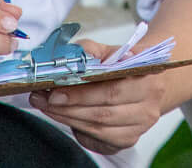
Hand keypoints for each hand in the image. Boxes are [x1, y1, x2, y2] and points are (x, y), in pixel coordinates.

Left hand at [30, 38, 171, 153]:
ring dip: (68, 119)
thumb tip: (67, 59)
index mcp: (147, 80)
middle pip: (102, 113)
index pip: (110, 91)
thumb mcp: (110, 51)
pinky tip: (64, 117)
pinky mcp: (128, 140)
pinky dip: (78, 129)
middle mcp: (148, 107)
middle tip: (43, 99)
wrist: (148, 82)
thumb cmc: (125, 65)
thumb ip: (89, 51)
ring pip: (98, 128)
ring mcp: (139, 127)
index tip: (54, 92)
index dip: (80, 95)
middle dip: (68, 108)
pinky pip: (98, 139)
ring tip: (47, 106)